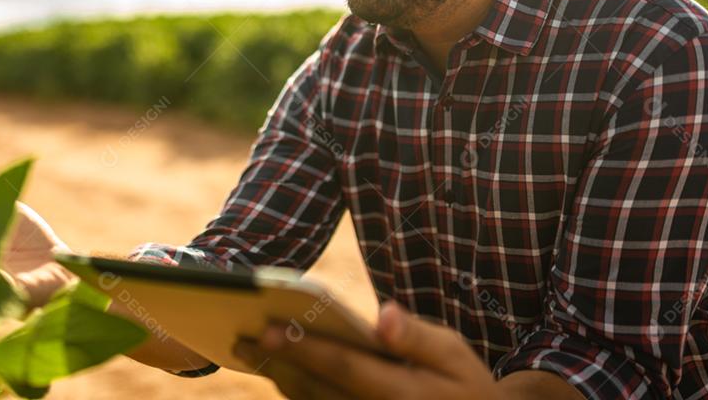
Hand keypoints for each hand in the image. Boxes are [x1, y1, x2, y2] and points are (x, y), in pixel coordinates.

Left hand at [231, 300, 569, 399]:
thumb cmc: (465, 385)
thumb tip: (383, 316)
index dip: (303, 347)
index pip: (342, 366)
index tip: (268, 328)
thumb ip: (417, 336)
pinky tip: (279, 375)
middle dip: (278, 362)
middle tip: (242, 337)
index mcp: (401, 393)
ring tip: (249, 352)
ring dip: (279, 379)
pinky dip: (296, 395)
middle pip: (316, 389)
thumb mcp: (454, 354)